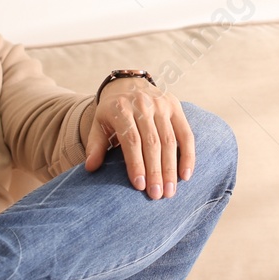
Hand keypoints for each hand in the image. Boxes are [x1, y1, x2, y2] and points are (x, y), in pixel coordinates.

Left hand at [83, 79, 194, 199]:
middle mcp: (143, 104)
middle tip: (157, 195)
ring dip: (171, 168)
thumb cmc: (113, 111)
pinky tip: (186, 175)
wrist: (128, 84)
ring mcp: (162, 104)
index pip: (131, 139)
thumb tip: (90, 167)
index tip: (140, 186)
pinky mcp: (176, 107)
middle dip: (156, 171)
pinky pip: (186, 134)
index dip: (136, 163)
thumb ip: (95, 145)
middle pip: (152, 142)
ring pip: (169, 140)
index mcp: (121, 108)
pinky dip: (188, 155)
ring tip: (170, 191)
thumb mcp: (98, 123)